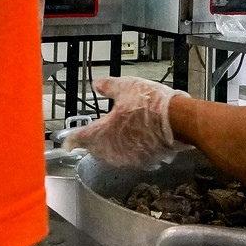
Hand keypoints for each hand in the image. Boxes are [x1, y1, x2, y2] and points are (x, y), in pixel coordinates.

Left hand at [60, 76, 185, 169]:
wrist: (178, 120)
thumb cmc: (151, 104)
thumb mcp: (126, 86)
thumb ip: (108, 87)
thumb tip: (97, 84)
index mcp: (103, 132)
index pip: (80, 139)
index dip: (71, 140)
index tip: (67, 143)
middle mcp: (113, 149)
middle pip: (95, 150)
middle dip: (92, 143)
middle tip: (91, 135)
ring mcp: (129, 158)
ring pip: (111, 156)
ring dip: (109, 148)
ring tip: (112, 137)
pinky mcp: (144, 161)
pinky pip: (129, 159)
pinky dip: (127, 151)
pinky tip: (133, 142)